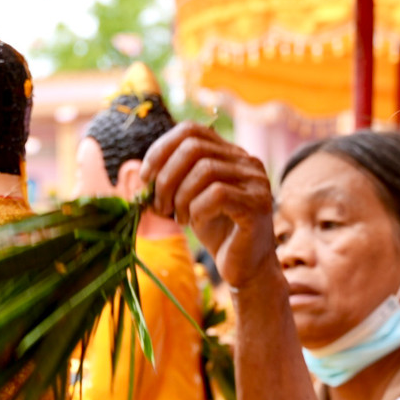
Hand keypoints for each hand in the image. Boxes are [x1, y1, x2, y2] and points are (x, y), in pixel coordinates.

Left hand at [140, 121, 277, 288]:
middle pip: (194, 147)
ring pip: (205, 170)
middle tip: (160, 205)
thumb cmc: (217, 232)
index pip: (192, 130)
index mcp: (230, 154)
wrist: (245, 268)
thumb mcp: (189, 199)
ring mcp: (255, 182)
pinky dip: (197, 209)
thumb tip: (141, 174)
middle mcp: (247, 162)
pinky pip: (217, 194)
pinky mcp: (257, 204)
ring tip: (179, 218)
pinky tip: (196, 222)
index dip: (161, 149)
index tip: (146, 178)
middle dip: (166, 177)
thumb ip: (173, 180)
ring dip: (180, 197)